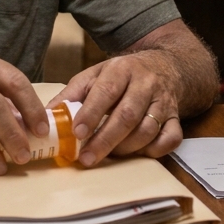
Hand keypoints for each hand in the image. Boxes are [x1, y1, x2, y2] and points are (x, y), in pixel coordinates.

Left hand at [49, 50, 183, 166]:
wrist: (164, 66)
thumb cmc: (122, 74)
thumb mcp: (95, 74)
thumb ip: (72, 94)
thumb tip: (46, 116)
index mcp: (121, 70)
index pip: (106, 92)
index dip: (91, 113)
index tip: (76, 133)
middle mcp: (146, 84)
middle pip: (127, 115)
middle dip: (105, 139)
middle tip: (87, 157)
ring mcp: (164, 102)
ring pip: (147, 130)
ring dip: (125, 148)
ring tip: (106, 156)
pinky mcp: (177, 118)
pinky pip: (170, 139)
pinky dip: (153, 151)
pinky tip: (136, 153)